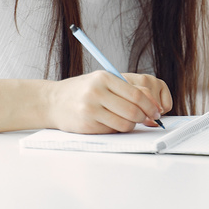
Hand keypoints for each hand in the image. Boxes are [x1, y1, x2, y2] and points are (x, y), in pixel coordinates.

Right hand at [45, 71, 171, 133]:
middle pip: (133, 110)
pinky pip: (112, 130)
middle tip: (147, 119)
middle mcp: (97, 92)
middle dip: (144, 117)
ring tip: (128, 121)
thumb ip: (125, 88)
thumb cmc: (81, 91)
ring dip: (131, 125)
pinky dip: (117, 129)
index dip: (151, 105)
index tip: (156, 111)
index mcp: (104, 77)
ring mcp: (90, 109)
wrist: (52, 101)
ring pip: (125, 123)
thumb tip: (152, 102)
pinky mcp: (87, 125)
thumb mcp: (102, 81)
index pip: (137, 94)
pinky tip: (111, 123)